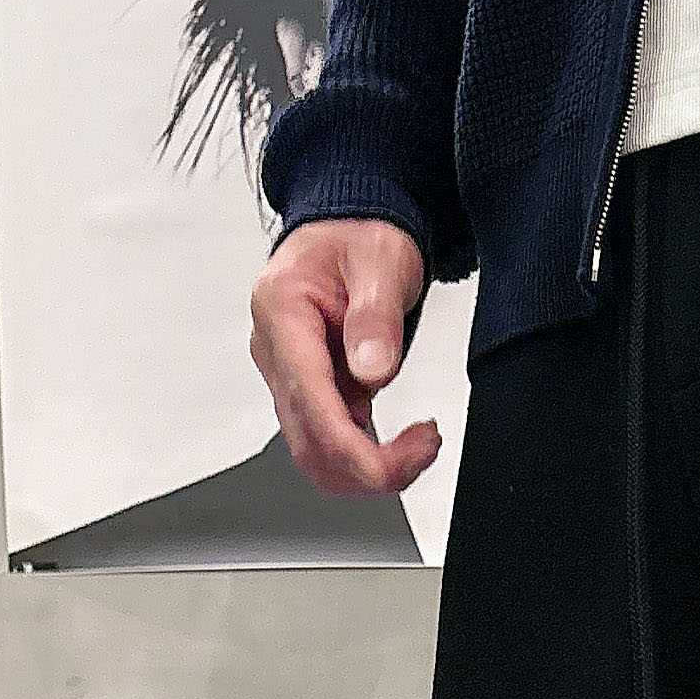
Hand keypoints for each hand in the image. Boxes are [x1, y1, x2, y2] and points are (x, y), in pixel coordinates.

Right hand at [248, 218, 440, 498]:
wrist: (346, 229)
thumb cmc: (357, 237)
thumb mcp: (380, 261)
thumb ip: (375, 317)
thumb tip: (372, 371)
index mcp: (282, 314)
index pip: (312, 407)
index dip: (359, 452)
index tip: (411, 454)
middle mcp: (274, 352)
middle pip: (310, 446)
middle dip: (370, 468)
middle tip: (425, 449)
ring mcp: (287, 377)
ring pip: (317, 455)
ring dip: (369, 468)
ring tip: (419, 443)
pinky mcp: (306, 392)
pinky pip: (330, 442)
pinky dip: (367, 455)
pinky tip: (401, 441)